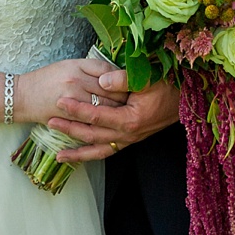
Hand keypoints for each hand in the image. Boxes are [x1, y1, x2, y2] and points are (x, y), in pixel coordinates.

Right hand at [17, 57, 127, 122]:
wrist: (21, 96)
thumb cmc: (47, 78)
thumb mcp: (69, 65)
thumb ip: (93, 68)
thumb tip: (116, 73)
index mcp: (77, 66)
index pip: (108, 71)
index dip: (122, 77)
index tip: (131, 82)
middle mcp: (75, 81)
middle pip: (109, 90)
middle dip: (125, 96)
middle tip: (136, 100)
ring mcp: (71, 100)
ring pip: (103, 107)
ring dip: (117, 111)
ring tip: (127, 112)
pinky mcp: (67, 117)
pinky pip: (91, 121)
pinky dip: (103, 123)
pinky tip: (111, 123)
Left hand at [50, 74, 180, 163]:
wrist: (185, 101)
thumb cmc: (167, 86)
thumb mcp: (148, 78)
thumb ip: (124, 79)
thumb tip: (102, 79)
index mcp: (130, 119)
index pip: (96, 115)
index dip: (77, 109)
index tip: (60, 101)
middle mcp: (127, 135)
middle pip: (92, 135)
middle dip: (69, 128)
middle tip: (49, 121)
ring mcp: (128, 140)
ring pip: (97, 150)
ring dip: (77, 151)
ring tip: (57, 153)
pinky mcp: (129, 141)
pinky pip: (106, 152)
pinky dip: (91, 155)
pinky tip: (78, 156)